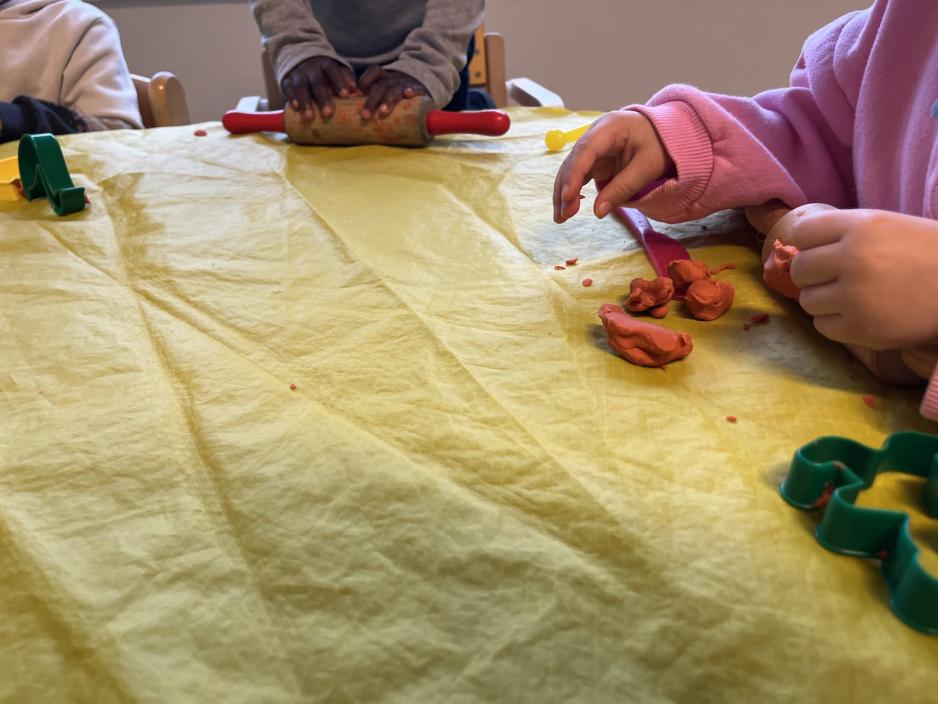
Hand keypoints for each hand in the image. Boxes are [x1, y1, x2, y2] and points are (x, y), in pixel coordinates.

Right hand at [281, 56, 356, 118]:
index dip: (339, 82)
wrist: (299, 60)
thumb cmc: (324, 73)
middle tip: (328, 113)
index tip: (346, 95)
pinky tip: (295, 108)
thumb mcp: (335, 71)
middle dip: (323, 98)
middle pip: (317, 81)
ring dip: (306, 102)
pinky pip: (288, 88)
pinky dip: (292, 98)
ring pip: (301, 86)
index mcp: (325, 64)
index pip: (332, 70)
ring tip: (310, 117)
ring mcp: (298, 74)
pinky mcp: (286, 81)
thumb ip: (345, 79)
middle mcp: (311, 68)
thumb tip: (356, 91)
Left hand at [357, 67, 425, 119]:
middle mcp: (395, 80)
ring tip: (383, 111)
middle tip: (365, 115)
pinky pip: (417, 88)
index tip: (357, 95)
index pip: (374, 72)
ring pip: (396, 89)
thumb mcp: (385, 94)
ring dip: (389, 99)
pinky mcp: (421, 90)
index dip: (365, 81)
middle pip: (382, 86)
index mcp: (385, 78)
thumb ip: (373, 101)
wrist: (425, 85)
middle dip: (372, 100)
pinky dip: (413, 90)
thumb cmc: (398, 96)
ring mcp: (407, 84)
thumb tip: (356, 118)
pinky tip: (408, 94)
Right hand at [553, 110, 673, 223]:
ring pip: (571, 170)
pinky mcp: (594, 160)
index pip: (586, 150)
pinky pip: (579, 176)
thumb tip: (598, 212)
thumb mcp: (648, 167)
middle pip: (574, 161)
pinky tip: (567, 208)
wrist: (666, 134)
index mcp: (610, 127)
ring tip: (561, 217)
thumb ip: (623, 188)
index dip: (574, 174)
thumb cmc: (661, 145)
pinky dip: (573, 192)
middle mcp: (595, 135)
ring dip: (565, 193)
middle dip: (565, 188)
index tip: (567, 197)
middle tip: (563, 215)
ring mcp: (592, 148)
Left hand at [789, 209, 937, 349]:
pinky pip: (822, 326)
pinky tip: (859, 314)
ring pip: (807, 301)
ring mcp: (857, 297)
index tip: (820, 252)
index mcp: (862, 226)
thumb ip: (842, 234)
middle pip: (799, 269)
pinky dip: (835, 322)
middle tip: (835, 277)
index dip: (808, 244)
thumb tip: (793, 249)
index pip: (802, 234)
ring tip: (852, 296)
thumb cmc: (925, 252)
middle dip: (812, 275)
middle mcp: (854, 259)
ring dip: (823, 300)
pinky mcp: (864, 329)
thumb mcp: (886, 226)